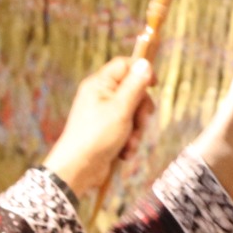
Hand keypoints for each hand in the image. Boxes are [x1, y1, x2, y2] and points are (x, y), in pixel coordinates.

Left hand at [43, 56, 157, 197]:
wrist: (78, 169)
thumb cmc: (96, 136)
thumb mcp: (121, 108)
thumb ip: (134, 85)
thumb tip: (144, 63)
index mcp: (100, 84)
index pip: (124, 65)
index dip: (141, 71)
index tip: (154, 84)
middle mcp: (100, 96)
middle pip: (133, 91)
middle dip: (141, 110)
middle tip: (140, 121)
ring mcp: (104, 114)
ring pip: (133, 113)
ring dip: (136, 130)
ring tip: (129, 143)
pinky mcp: (107, 131)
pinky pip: (127, 129)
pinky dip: (129, 141)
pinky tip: (124, 153)